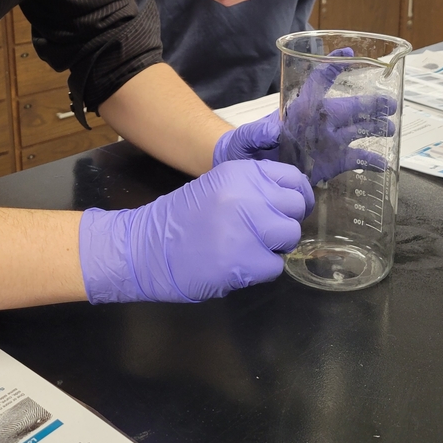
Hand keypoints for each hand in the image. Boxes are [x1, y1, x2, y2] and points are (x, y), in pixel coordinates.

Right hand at [78, 160, 313, 303]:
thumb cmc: (183, 218)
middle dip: (284, 222)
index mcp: (241, 173)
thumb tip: (292, 199)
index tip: (288, 209)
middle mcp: (248, 195)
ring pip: (289, 236)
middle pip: (296, 208)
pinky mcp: (245, 262)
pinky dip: (261, 270)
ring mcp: (248, 229)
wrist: (146, 248)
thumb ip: (254, 188)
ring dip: (275, 246)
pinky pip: (275, 266)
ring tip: (249, 249)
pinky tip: (238, 265)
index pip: (293, 179)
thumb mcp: (218, 186)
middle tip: (264, 233)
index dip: (296, 196)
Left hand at [214, 49, 396, 184]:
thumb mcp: (248, 137)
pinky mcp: (331, 164)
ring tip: (391, 127)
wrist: (247, 172)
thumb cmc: (245, 147)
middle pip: (348, 107)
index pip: (318, 82)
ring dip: (375, 127)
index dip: (333, 67)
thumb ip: (259, 131)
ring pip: (357, 130)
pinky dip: (370, 161)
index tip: (349, 54)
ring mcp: (328, 142)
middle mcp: (319, 122)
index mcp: (300, 110)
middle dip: (370, 104)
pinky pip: (355, 160)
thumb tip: (274, 129)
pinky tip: (383, 163)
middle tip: (390, 103)